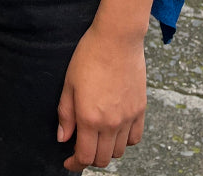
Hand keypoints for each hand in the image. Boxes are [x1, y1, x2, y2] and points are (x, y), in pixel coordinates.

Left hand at [56, 21, 146, 170]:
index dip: (75, 164)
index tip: (69, 162)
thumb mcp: (69, 83)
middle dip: (89, 158)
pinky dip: (124, 141)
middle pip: (103, 158)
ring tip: (97, 137)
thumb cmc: (89, 56)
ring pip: (119, 151)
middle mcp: (111, 123)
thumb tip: (62, 138)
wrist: (117, 39)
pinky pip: (134, 139)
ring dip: (107, 150)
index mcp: (89, 117)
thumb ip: (65, 114)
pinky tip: (115, 131)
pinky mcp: (140, 110)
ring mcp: (128, 118)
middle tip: (81, 147)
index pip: (84, 156)